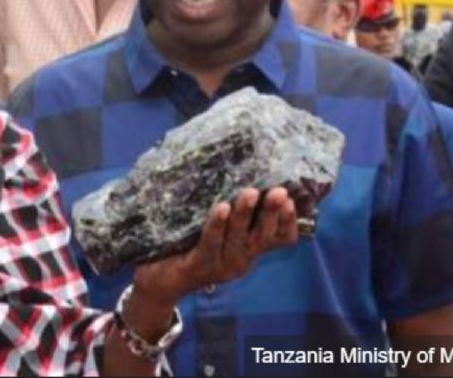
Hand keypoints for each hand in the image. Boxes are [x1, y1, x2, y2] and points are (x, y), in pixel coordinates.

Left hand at [124, 188, 297, 336]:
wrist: (160, 282)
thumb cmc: (191, 247)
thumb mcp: (218, 231)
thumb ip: (232, 211)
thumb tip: (242, 171)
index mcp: (249, 250)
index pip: (281, 239)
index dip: (289, 221)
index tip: (291, 200)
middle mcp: (241, 260)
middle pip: (263, 237)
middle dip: (273, 213)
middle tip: (279, 191)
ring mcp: (221, 265)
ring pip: (239, 239)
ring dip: (245, 214)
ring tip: (250, 193)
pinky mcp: (199, 265)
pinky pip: (211, 242)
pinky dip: (217, 224)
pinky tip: (221, 207)